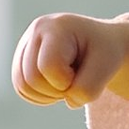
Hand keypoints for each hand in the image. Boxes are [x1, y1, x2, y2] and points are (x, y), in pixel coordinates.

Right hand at [13, 13, 127, 107]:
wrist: (102, 43)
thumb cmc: (105, 52)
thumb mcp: (106, 67)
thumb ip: (88, 88)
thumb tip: (68, 101)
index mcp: (56, 27)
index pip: (48, 66)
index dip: (66, 82)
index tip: (84, 72)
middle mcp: (36, 31)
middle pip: (31, 79)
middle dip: (57, 90)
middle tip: (77, 79)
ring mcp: (26, 44)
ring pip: (23, 86)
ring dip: (48, 95)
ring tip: (68, 82)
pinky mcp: (22, 59)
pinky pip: (22, 89)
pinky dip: (41, 96)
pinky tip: (58, 86)